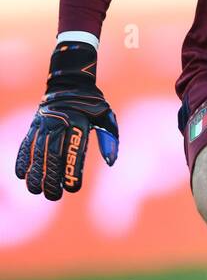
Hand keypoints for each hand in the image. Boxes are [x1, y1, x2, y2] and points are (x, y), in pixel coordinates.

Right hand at [15, 42, 118, 199]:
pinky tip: (21, 174)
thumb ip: (110, 139)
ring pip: (36, 152)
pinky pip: (26, 143)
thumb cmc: (93, 104)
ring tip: (35, 190)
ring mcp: (44, 124)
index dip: (72, 171)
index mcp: (79, 123)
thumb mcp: (106, 117)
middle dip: (51, 178)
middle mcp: (59, 124)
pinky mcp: (34, 125)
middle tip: (53, 196)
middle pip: (52, 155)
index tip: (72, 188)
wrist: (70, 83)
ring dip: (34, 173)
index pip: (74, 151)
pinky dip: (22, 159)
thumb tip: (111, 162)